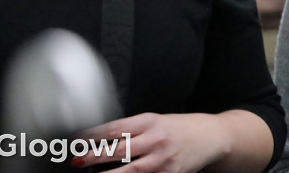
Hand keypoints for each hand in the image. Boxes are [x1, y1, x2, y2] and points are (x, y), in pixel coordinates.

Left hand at [75, 113, 223, 171]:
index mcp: (151, 121)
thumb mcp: (157, 121)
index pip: (116, 128)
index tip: (77, 140)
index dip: (93, 135)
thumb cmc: (181, 128)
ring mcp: (163, 160)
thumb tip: (103, 141)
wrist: (211, 137)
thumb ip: (133, 130)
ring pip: (130, 170)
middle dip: (94, 156)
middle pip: (119, 149)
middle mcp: (157, 139)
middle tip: (77, 159)